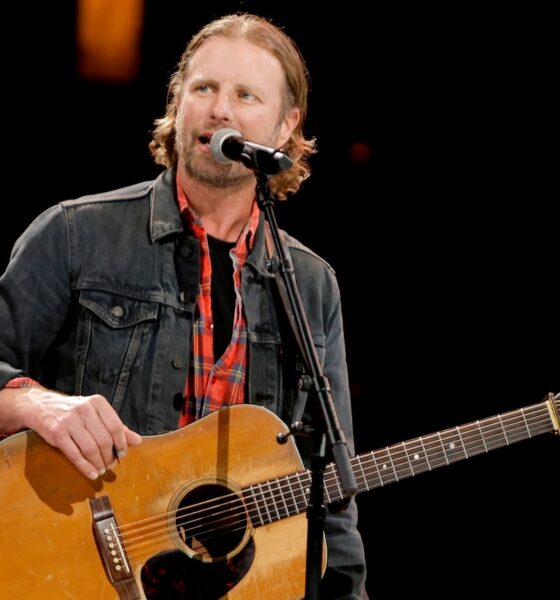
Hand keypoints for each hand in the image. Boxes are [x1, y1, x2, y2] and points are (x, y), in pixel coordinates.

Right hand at [22, 388, 141, 479]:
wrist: (41, 406)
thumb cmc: (74, 412)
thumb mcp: (96, 413)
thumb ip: (117, 426)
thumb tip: (138, 441)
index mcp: (97, 402)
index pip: (116, 426)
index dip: (122, 444)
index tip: (122, 454)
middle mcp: (84, 409)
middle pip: (104, 440)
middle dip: (109, 456)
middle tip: (111, 465)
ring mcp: (69, 421)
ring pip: (90, 448)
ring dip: (98, 463)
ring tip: (102, 470)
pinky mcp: (57, 433)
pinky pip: (74, 454)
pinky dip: (85, 467)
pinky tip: (92, 473)